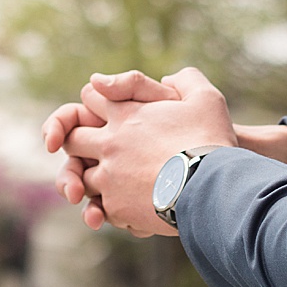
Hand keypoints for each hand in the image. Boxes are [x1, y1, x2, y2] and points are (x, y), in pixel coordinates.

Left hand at [65, 67, 234, 236]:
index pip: (90, 97)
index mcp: (126, 114)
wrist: (214, 188)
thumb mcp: (205, 99)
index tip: (106, 109)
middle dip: (79, 143)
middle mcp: (110, 144)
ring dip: (95, 179)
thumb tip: (168, 78)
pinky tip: (132, 207)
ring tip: (118, 185)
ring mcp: (109, 178)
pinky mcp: (117, 208)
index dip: (96, 100)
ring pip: (83, 178)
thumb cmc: (210, 142)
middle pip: (72, 140)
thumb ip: (186, 80)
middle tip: (99, 151)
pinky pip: (101, 208)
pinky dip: (113, 207)